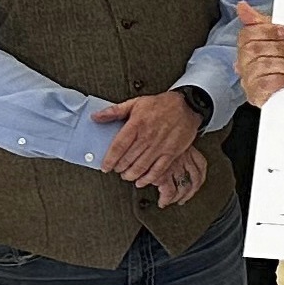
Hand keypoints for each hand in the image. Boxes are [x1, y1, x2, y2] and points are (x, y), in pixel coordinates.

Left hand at [93, 90, 206, 204]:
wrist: (186, 106)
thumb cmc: (161, 105)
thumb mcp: (136, 103)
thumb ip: (114, 111)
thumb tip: (97, 117)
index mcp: (137, 124)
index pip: (118, 146)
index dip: (109, 159)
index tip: (105, 166)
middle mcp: (147, 137)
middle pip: (128, 159)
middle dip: (119, 168)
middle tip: (116, 170)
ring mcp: (160, 146)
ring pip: (141, 167)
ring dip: (131, 175)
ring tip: (126, 175)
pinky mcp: (170, 153)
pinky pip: (158, 170)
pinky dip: (148, 178)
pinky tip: (142, 181)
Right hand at [233, 2, 283, 107]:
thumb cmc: (279, 62)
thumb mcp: (274, 39)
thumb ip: (260, 22)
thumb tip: (242, 7)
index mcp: (247, 46)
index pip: (247, 34)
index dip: (266, 31)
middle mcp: (243, 63)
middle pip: (253, 49)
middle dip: (279, 48)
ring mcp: (248, 80)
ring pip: (261, 66)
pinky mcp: (255, 95)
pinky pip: (264, 85)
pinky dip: (280, 80)